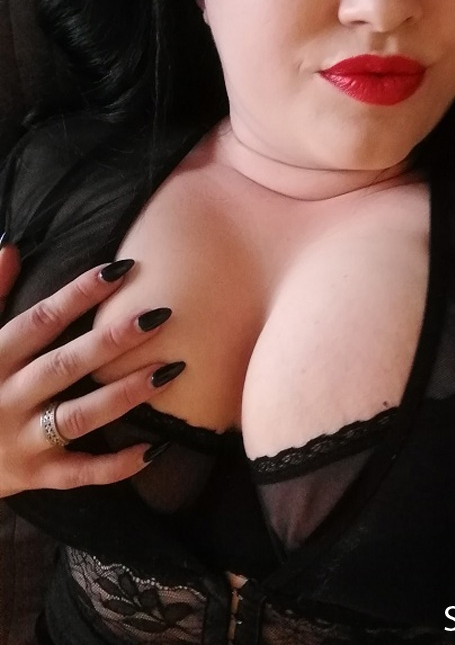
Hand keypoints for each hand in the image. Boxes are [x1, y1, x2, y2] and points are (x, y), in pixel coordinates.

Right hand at [0, 245, 180, 497]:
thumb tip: (10, 247)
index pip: (40, 320)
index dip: (78, 293)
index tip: (119, 270)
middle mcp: (8, 398)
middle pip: (66, 365)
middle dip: (113, 340)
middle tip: (159, 315)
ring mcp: (23, 440)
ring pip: (81, 416)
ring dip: (126, 394)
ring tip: (170, 371)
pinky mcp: (36, 476)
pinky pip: (81, 473)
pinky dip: (117, 465)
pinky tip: (155, 447)